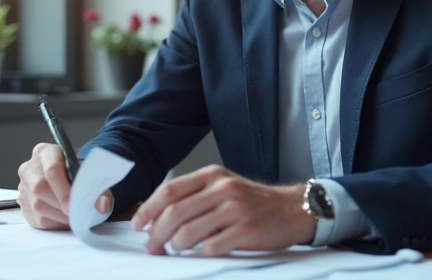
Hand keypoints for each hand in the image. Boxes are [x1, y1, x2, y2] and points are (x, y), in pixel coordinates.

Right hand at [17, 143, 111, 229]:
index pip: (51, 168)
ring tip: (73, 216)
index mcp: (46, 152)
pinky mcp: (23, 205)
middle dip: (59, 203)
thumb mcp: (91, 176)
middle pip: (39, 187)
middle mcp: (29, 168)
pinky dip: (53, 223)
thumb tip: (101, 205)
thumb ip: (99, 189)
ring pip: (37, 205)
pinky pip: (36, 218)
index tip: (74, 204)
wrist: (68, 180)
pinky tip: (64, 219)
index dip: (63, 189)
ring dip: (58, 216)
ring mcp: (23, 187)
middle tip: (75, 213)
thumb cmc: (78, 175)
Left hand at [130, 164, 315, 255]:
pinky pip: (211, 246)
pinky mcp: (246, 230)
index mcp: (212, 175)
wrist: (293, 209)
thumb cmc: (253, 202)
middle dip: (156, 233)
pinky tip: (196, 256)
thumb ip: (195, 196)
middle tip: (152, 247)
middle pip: (174, 212)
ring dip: (175, 246)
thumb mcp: (224, 187)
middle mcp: (222, 188)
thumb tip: (157, 217)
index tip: (138, 225)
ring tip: (175, 251)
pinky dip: (198, 254)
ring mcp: (235, 209)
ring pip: (188, 231)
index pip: (169, 190)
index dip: (148, 209)